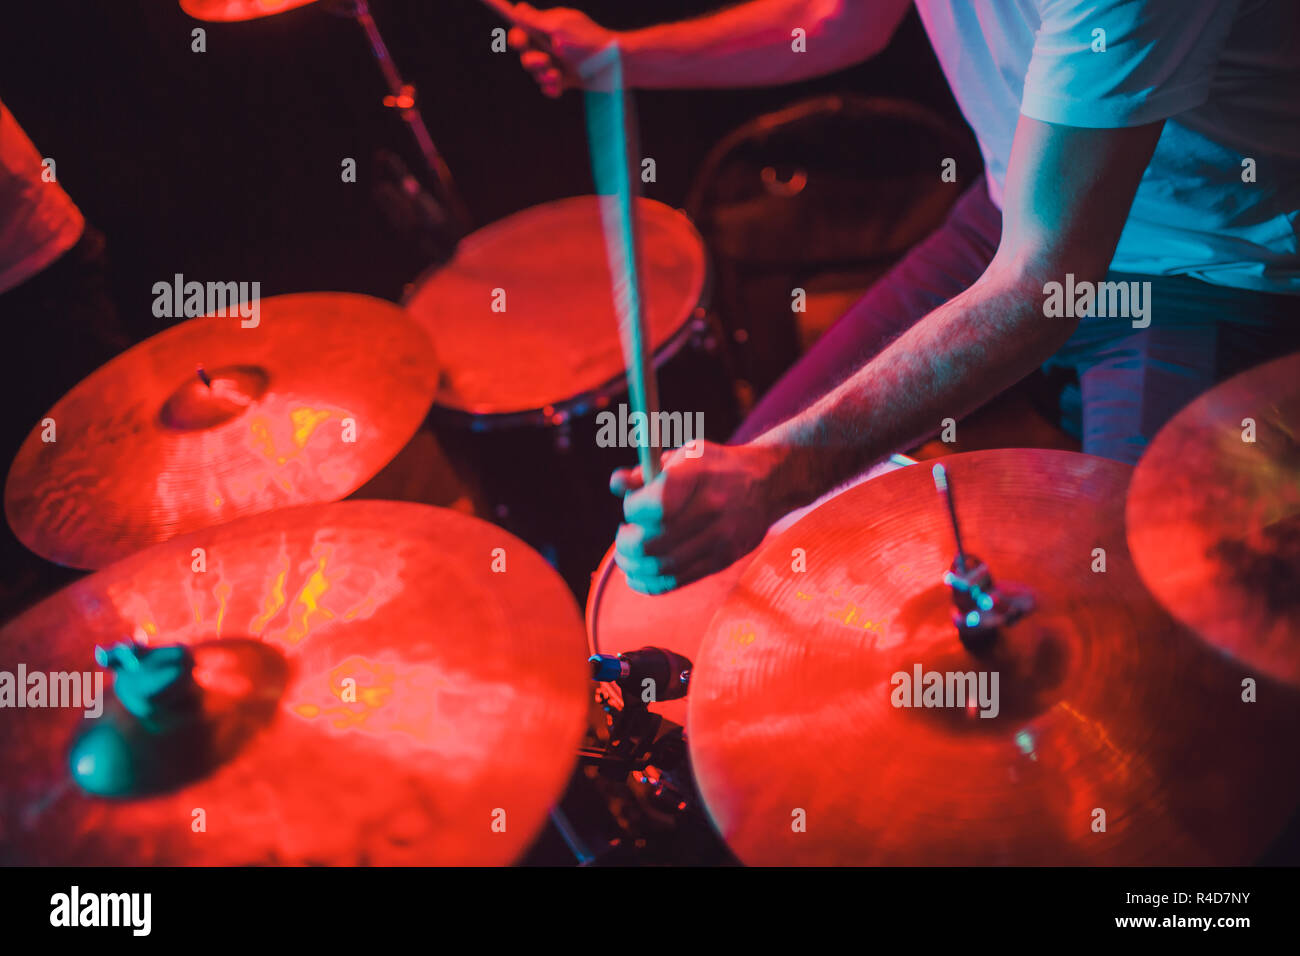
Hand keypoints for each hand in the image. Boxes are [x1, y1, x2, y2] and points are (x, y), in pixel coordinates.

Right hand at [507, 4, 614, 97]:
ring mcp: (557, 62)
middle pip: (525, 54)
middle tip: (544, 62)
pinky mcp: (564, 79)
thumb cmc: (590, 44)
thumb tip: (518, 8)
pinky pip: (547, 87)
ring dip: (544, 76)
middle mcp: (550, 43)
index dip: (517, 37)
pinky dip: (552, 88)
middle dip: (532, 60)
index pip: (522, 29)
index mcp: (548, 26)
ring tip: (558, 75)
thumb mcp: (560, 28)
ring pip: (535, 73)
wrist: (616, 67)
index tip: (521, 42)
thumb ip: (536, 20)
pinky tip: (560, 86)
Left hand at [610, 441, 784, 593]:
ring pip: (661, 567)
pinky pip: (678, 580)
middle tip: (624, 535)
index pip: (654, 505)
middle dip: (626, 542)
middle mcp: (711, 507)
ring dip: (634, 565)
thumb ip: (647, 472)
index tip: (631, 507)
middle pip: (652, 542)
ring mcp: (720, 538)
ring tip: (627, 555)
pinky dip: (650, 583)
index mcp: (698, 475)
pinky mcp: (723, 560)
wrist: (769, 483)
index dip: (632, 509)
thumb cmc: (716, 467)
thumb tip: (616, 484)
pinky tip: (637, 574)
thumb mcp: (684, 456)